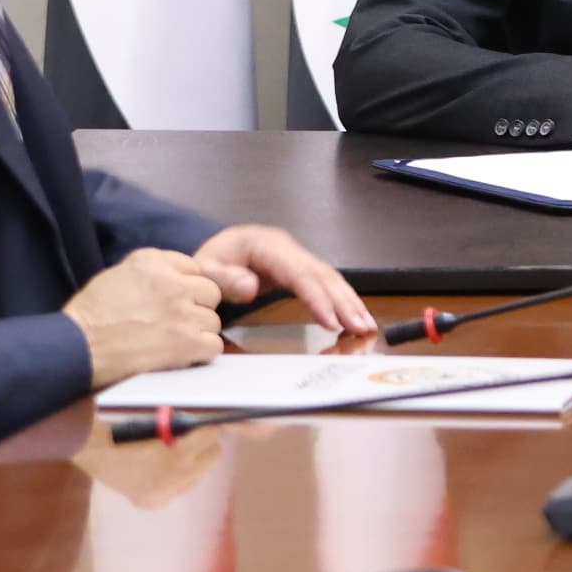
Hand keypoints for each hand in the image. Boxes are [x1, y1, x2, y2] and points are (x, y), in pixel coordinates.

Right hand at [63, 247, 231, 387]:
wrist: (77, 349)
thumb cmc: (90, 316)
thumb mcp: (117, 275)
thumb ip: (151, 271)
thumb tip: (176, 277)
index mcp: (153, 261)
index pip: (193, 267)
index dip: (186, 286)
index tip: (175, 301)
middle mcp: (173, 282)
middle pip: (210, 292)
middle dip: (197, 307)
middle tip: (176, 323)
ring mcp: (182, 312)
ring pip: (213, 320)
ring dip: (198, 332)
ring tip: (174, 342)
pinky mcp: (186, 342)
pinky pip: (214, 345)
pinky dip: (201, 354)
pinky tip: (183, 356)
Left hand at [192, 223, 374, 336]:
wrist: (214, 251)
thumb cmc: (210, 261)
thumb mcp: (205, 269)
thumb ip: (225, 279)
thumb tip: (252, 287)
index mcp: (267, 245)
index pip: (299, 273)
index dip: (317, 297)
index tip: (331, 321)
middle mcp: (288, 248)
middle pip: (323, 274)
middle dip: (344, 302)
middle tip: (361, 326)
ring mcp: (297, 257)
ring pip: (330, 278)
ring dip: (350, 302)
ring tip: (366, 325)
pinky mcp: (301, 269)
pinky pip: (325, 283)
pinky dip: (342, 300)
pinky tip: (354, 316)